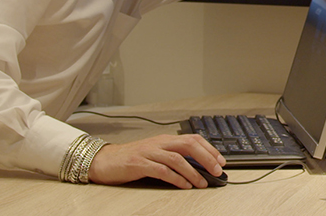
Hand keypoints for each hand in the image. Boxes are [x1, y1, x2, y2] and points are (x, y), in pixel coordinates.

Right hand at [87, 134, 224, 188]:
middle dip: (206, 157)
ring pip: (177, 158)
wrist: (104, 160)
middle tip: (217, 170)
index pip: (193, 139)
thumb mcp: (155, 154)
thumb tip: (197, 167)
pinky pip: (162, 170)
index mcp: (165, 139)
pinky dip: (176, 178)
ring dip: (193, 171)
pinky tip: (184, 185)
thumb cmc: (131, 158)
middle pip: (189, 145)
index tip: (221, 161)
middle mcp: (159, 143)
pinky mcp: (139, 163)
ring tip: (203, 183)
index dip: (209, 149)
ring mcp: (149, 152)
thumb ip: (173, 156)